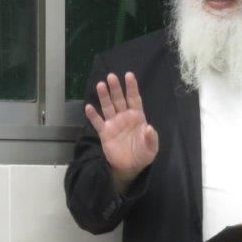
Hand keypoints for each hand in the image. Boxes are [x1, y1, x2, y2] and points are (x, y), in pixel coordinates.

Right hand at [84, 72, 158, 192]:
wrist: (130, 167)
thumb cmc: (143, 153)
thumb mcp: (151, 147)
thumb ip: (151, 137)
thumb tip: (149, 127)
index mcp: (137, 117)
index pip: (134, 99)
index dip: (132, 87)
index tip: (129, 75)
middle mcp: (124, 117)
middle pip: (119, 100)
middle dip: (115, 88)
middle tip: (111, 76)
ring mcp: (113, 124)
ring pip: (108, 107)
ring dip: (104, 97)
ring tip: (100, 85)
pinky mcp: (104, 133)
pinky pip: (98, 122)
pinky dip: (93, 115)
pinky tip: (89, 107)